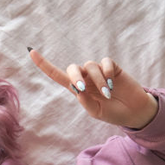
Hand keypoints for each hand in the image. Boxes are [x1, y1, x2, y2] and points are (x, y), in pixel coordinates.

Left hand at [29, 49, 157, 128]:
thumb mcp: (96, 112)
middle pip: (72, 68)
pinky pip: (104, 62)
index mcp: (78, 89)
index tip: (31, 52)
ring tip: (107, 93)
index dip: (44, 64)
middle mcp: (86, 78)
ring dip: (97, 80)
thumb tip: (78, 89)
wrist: (133, 111)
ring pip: (90, 66)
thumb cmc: (112, 113)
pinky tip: (112, 82)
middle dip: (75, 76)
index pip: (57, 75)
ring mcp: (98, 72)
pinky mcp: (112, 67)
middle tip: (83, 88)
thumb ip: (85, 102)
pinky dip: (106, 72)